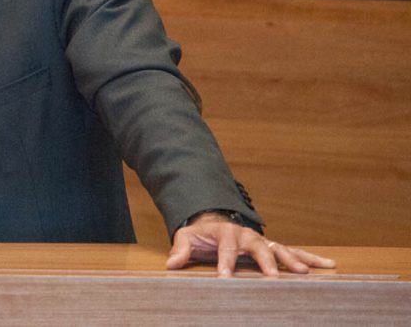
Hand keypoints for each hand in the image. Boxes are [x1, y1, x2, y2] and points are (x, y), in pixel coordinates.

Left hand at [166, 212, 336, 276]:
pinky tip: (328, 265)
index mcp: (225, 233)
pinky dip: (310, 258)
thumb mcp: (187, 238)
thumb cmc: (201, 234)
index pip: (225, 249)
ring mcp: (262, 241)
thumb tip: (171, 264)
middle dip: (266, 262)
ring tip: (307, 272)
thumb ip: (180, 250)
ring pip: (280, 249)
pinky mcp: (272, 247)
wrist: (214, 222)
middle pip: (258, 247)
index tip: (225, 278)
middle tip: (273, 277)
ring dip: (294, 259)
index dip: (225, 263)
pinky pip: (293, 252)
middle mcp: (247, 235)